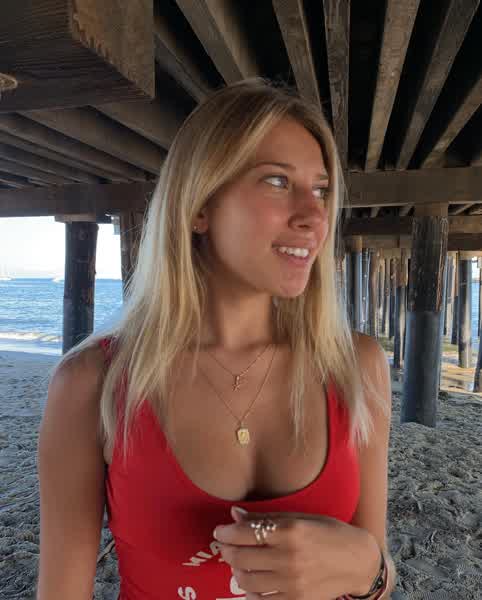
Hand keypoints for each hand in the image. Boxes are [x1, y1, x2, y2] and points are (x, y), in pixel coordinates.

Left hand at [213, 506, 374, 599]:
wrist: (357, 561)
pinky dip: (250, 592)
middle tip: (225, 546)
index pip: (245, 533)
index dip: (226, 532)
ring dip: (236, 571)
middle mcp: (290, 557)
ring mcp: (293, 582)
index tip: (219, 531)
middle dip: (227, 551)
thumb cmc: (328, 533)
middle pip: (241, 557)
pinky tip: (251, 582)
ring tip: (238, 563)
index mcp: (291, 531)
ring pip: (246, 580)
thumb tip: (234, 514)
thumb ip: (266, 518)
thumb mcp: (300, 518)